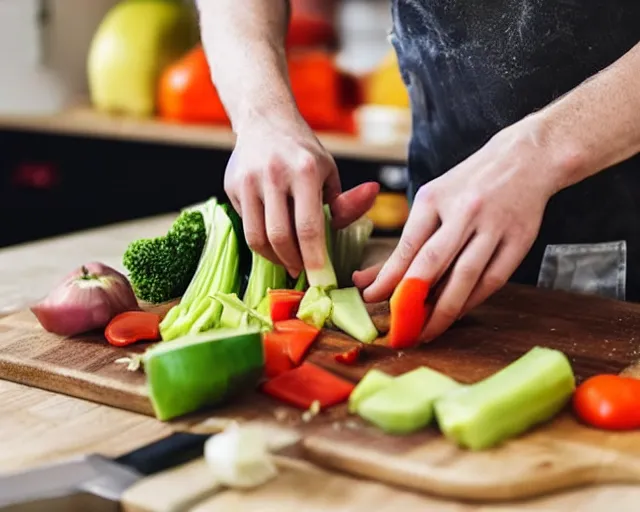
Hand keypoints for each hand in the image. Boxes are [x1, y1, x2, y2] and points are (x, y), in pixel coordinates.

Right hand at [225, 112, 378, 276]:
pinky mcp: (231, 185)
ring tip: (288, 261)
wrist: (265, 121)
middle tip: (303, 272)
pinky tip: (273, 239)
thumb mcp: (329, 172)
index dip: (314, 259)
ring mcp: (248, 180)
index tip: (321, 279)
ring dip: (274, 257)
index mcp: (305, 170)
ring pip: (257, 237)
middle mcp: (273, 174)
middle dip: (293, 262)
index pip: (308, 226)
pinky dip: (261, 240)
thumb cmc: (302, 152)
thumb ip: (345, 201)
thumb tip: (369, 204)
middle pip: (280, 236)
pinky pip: (246, 224)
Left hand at [354, 119, 558, 341]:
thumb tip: (372, 279)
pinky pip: (492, 280)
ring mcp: (494, 226)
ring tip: (426, 331)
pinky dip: (471, 301)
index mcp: (435, 198)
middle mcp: (464, 211)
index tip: (371, 298)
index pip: (408, 245)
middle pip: (434, 263)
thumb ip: (408, 240)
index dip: (388, 277)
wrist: (525, 159)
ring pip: (465, 277)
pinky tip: (456, 314)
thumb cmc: (469, 184)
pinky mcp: (520, 241)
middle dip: (412, 300)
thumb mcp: (432, 199)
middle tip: (399, 327)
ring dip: (443, 310)